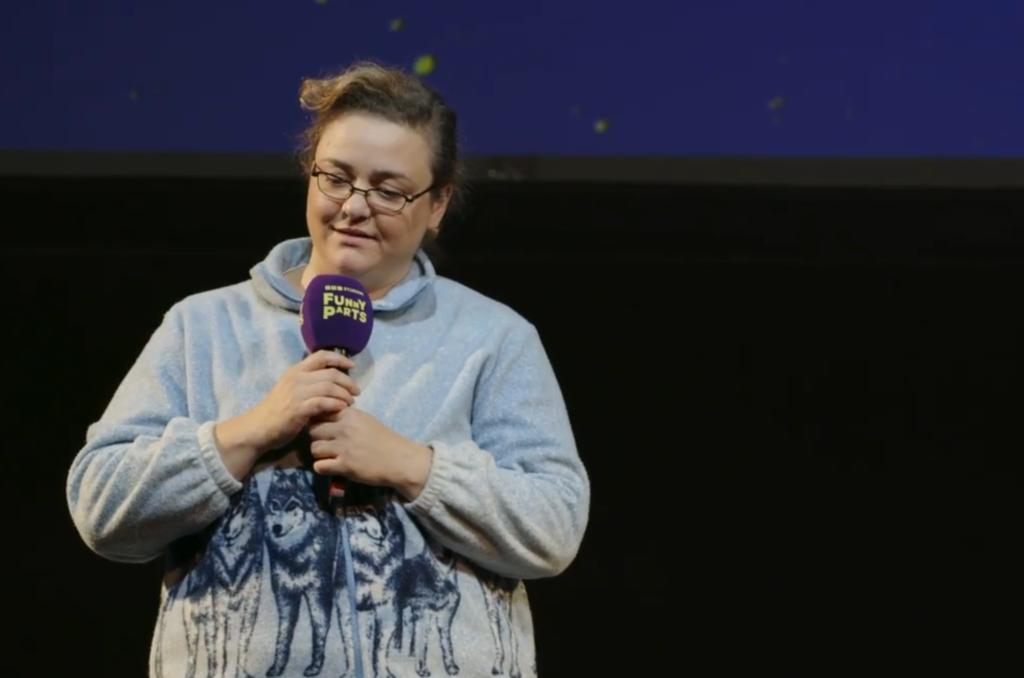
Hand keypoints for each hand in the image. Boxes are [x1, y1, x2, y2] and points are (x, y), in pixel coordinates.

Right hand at [214, 351, 359, 477]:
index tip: (352, 365)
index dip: (340, 358)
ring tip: (351, 402)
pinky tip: (342, 409)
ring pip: (329, 387)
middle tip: (356, 392)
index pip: (321, 355)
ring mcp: (297, 392)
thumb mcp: (291, 390)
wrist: (258, 428)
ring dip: (344, 394)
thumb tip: (332, 382)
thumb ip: (308, 383)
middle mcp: (297, 377)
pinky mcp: (298, 408)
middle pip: (331, 372)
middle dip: (348, 381)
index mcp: (295, 370)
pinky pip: (323, 402)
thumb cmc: (276, 411)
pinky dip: (335, 404)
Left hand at [308, 408, 432, 500]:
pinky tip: (331, 467)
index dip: (318, 420)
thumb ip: (345, 417)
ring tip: (329, 456)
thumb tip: (326, 415)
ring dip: (319, 453)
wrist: (400, 460)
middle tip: (325, 443)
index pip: (320, 412)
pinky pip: (319, 466)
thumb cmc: (384, 439)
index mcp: (349, 414)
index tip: (324, 428)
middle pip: (312, 430)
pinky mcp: (344, 466)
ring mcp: (343, 447)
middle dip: (316, 437)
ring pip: (313, 448)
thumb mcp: (365, 420)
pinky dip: (322, 468)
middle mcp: (344, 429)